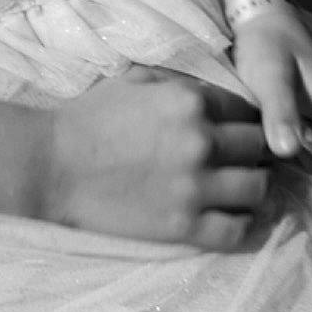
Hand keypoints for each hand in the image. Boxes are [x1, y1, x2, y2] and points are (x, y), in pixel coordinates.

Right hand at [43, 68, 271, 248]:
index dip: (246, 118)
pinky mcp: (184, 226)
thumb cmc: (89, 117)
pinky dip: (242, 224)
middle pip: (258, 146)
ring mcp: (195, 186)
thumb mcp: (134, 81)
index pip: (246, 108)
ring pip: (258, 188)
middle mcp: (201, 141)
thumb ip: (178, 83)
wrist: (53, 165)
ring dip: (254, 187)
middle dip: (255, 150)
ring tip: (242, 188)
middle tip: (245, 159)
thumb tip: (211, 91)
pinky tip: (231, 217)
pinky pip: (237, 230)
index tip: (242, 128)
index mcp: (189, 101)